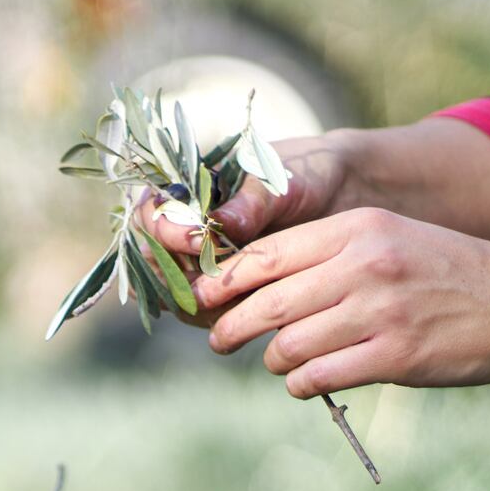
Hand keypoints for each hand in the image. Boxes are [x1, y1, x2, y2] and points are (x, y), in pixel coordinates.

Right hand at [135, 133, 364, 327]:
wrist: (338, 195)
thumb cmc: (303, 174)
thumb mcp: (279, 180)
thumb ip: (251, 202)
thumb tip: (223, 223)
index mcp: (187, 189)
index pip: (151, 214)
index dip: (165, 232)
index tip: (195, 240)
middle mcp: (184, 228)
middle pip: (151, 261)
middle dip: (175, 277)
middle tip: (206, 285)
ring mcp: (199, 261)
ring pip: (172, 292)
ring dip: (194, 303)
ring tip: (231, 301)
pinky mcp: (220, 290)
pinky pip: (200, 311)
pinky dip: (213, 316)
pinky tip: (243, 315)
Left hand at [198, 207, 489, 398]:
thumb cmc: (449, 272)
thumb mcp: (391, 238)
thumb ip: (331, 254)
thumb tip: (262, 284)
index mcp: (358, 229)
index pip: (268, 254)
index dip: (224, 280)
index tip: (203, 296)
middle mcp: (365, 265)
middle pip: (267, 301)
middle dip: (231, 325)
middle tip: (218, 339)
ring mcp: (379, 313)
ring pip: (288, 344)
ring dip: (273, 360)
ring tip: (279, 362)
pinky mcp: (395, 357)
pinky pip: (319, 377)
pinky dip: (302, 384)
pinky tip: (306, 382)